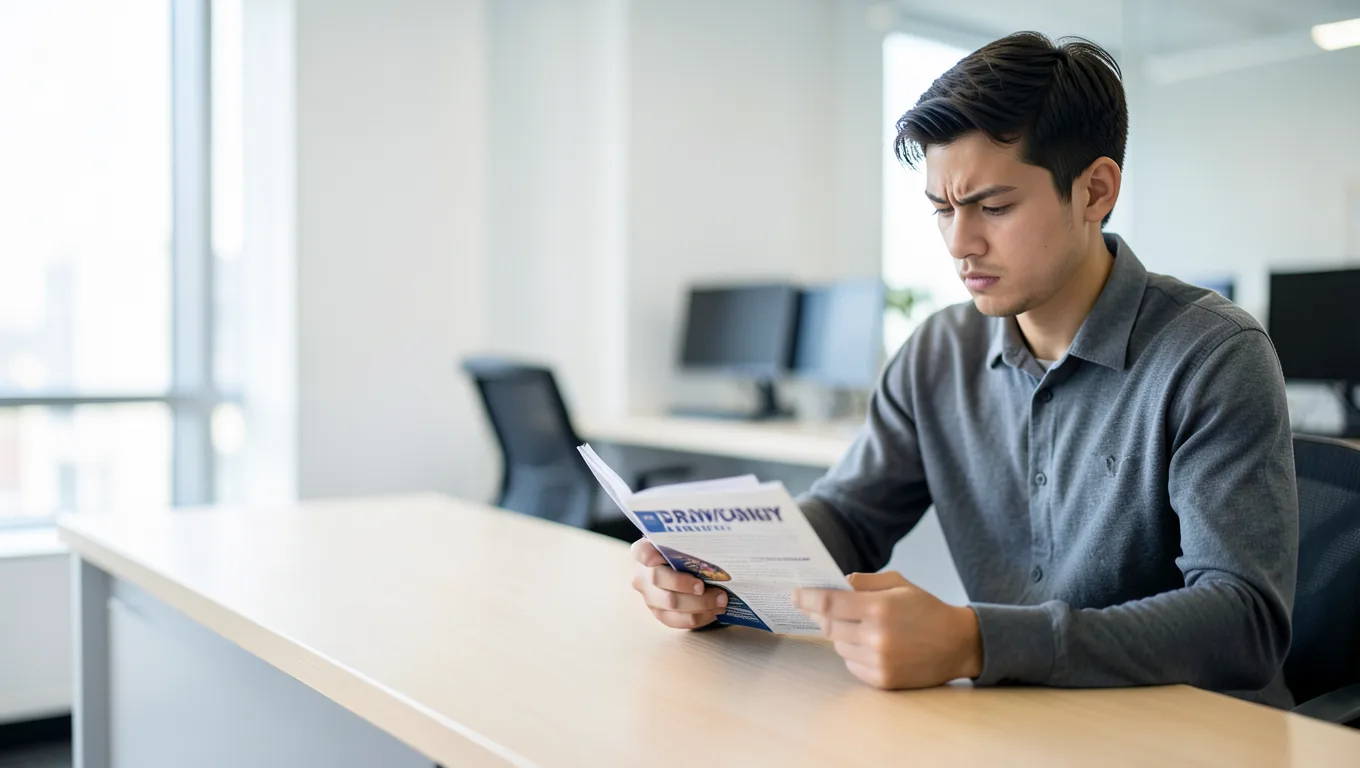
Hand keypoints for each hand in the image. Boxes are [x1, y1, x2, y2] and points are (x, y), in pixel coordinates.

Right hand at [630, 539, 727, 628]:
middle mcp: (642, 575)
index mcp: (643, 551)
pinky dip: (698, 617)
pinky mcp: (659, 614)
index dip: (651, 556)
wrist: (679, 568)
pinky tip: (713, 612)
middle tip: (709, 586)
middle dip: (686, 585)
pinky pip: (677, 620)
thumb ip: (690, 544)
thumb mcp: (683, 543)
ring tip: (721, 601)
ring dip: (700, 604)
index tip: (668, 557)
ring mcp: (649, 597)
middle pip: (659, 580)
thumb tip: (716, 548)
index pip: (643, 552)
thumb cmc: (684, 552)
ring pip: (671, 604)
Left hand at [793, 571, 982, 689]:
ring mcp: (878, 661)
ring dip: (839, 634)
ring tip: (855, 625)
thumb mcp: (900, 584)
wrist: (958, 645)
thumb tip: (839, 583)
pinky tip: (867, 643)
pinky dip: (852, 652)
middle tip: (814, 607)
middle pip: (828, 626)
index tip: (795, 595)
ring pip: (838, 646)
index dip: (807, 598)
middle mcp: (876, 637)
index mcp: (879, 608)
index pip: (829, 603)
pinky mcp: (882, 680)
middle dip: (819, 615)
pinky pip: (851, 664)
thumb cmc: (927, 609)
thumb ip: (867, 581)